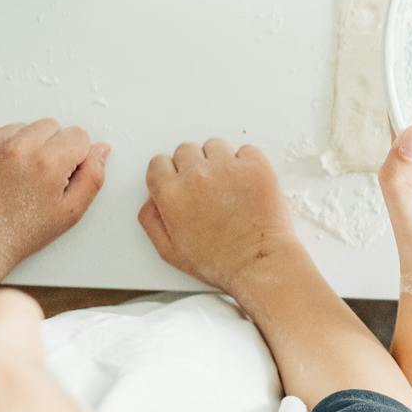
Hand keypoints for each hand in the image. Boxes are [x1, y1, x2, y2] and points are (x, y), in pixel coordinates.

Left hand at [0, 120, 108, 268]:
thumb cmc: (23, 231)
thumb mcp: (70, 212)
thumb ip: (92, 177)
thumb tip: (100, 149)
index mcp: (48, 163)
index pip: (77, 135)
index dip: (74, 156)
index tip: (61, 175)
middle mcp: (19, 147)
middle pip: (51, 125)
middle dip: (51, 146)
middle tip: (38, 177)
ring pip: (23, 127)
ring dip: (25, 144)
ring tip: (16, 175)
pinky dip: (0, 145)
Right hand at [139, 140, 298, 296]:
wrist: (259, 265)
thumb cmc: (219, 262)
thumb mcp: (170, 251)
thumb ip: (152, 220)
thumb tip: (152, 200)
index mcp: (171, 193)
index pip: (159, 163)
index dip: (170, 174)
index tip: (181, 183)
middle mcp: (196, 175)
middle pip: (186, 150)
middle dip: (193, 166)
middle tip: (207, 189)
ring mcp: (227, 167)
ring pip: (215, 146)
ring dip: (219, 161)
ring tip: (229, 187)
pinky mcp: (255, 166)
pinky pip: (245, 150)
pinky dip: (246, 163)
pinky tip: (248, 186)